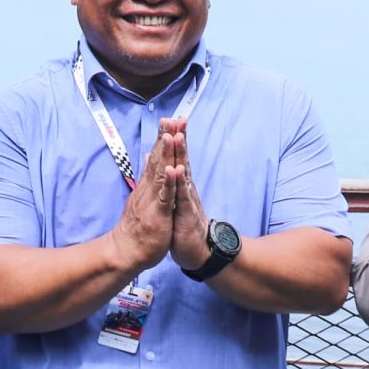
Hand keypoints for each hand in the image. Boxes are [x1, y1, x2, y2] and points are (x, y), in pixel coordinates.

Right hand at [106, 122, 178, 272]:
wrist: (126, 250)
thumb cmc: (137, 226)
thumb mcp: (143, 196)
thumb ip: (147, 176)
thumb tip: (148, 156)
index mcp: (148, 185)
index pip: (156, 156)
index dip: (163, 138)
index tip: (170, 119)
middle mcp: (149, 188)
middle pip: (158, 158)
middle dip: (165, 138)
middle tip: (171, 118)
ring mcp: (153, 199)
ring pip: (161, 172)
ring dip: (166, 154)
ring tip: (171, 135)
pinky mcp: (158, 213)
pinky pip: (165, 195)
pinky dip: (169, 181)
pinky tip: (173, 168)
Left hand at [157, 120, 216, 272]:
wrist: (198, 251)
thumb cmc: (185, 226)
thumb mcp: (176, 201)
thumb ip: (174, 184)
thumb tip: (169, 166)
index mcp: (181, 185)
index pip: (177, 158)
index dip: (174, 139)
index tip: (171, 119)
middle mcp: (186, 188)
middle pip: (183, 159)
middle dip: (180, 138)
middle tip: (178, 118)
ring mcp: (187, 200)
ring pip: (183, 173)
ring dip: (181, 154)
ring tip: (178, 136)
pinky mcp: (186, 213)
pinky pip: (182, 196)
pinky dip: (179, 182)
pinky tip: (177, 169)